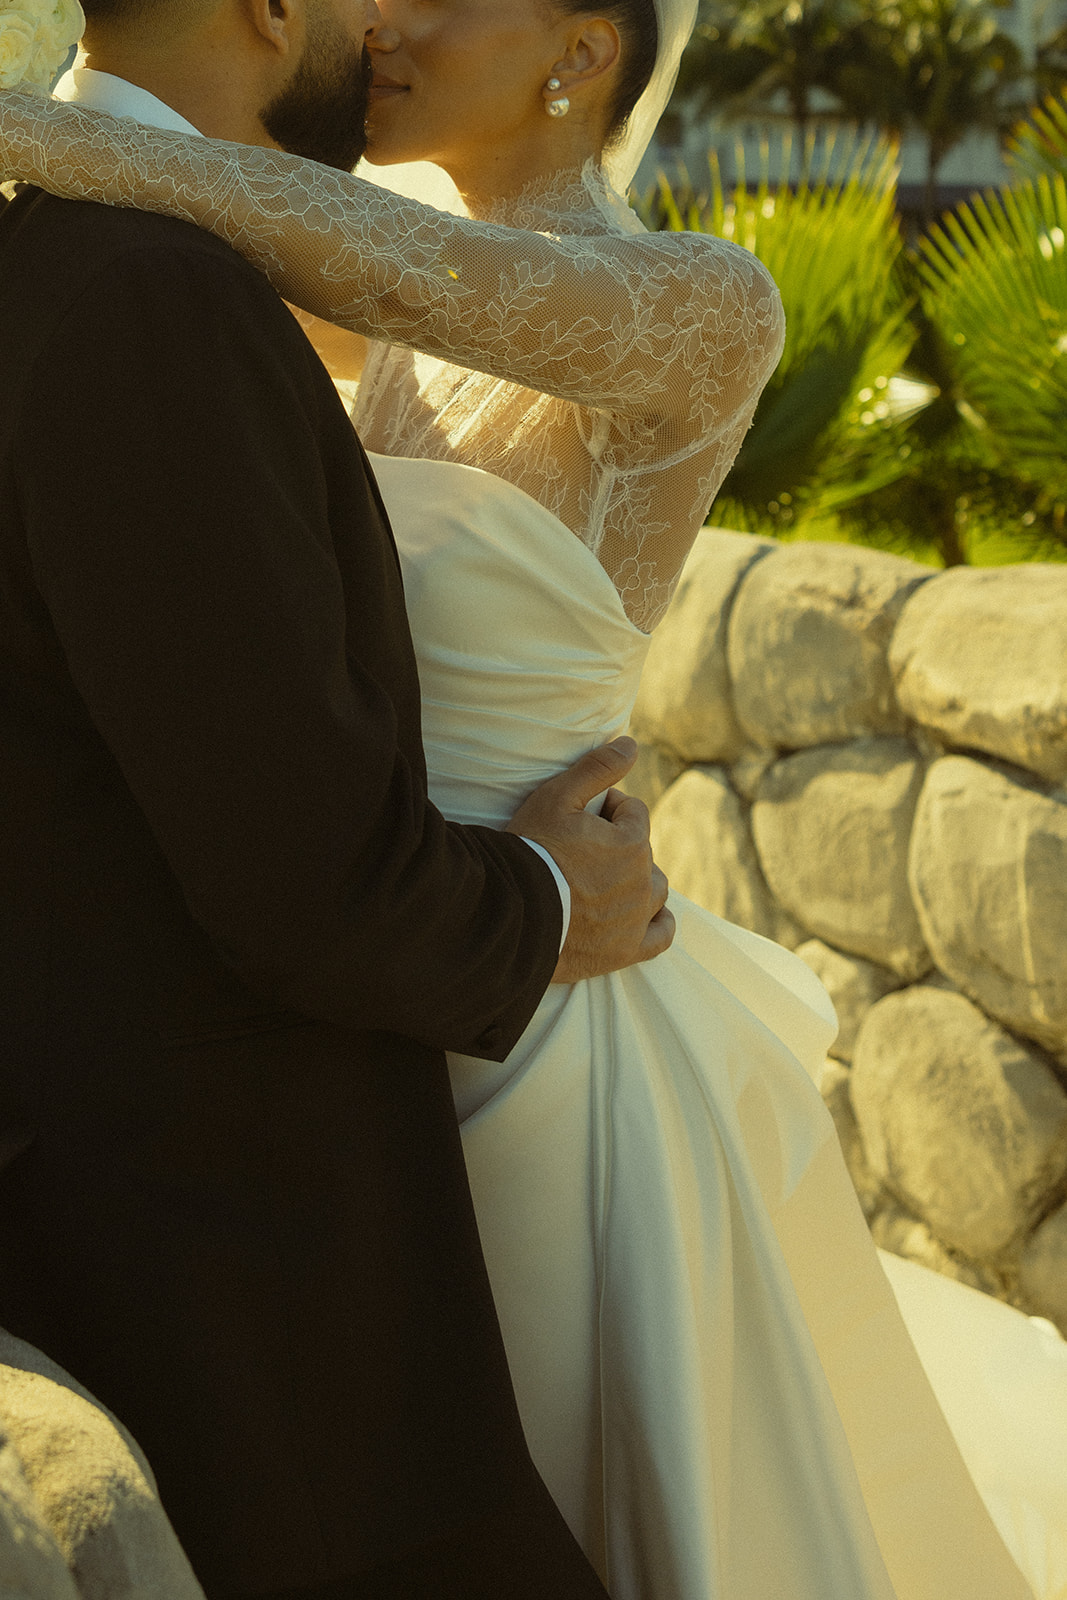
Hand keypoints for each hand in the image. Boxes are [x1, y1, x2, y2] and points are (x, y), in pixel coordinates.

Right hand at [506, 737, 673, 982]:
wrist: (508, 914)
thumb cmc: (530, 851)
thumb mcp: (557, 798)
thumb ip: (597, 768)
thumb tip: (632, 744)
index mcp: (632, 843)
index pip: (632, 812)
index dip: (606, 810)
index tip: (579, 820)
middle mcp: (643, 881)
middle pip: (642, 852)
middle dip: (619, 845)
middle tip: (579, 850)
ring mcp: (636, 919)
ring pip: (655, 889)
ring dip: (637, 880)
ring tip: (602, 880)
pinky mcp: (626, 950)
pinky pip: (661, 935)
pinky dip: (657, 922)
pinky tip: (641, 915)